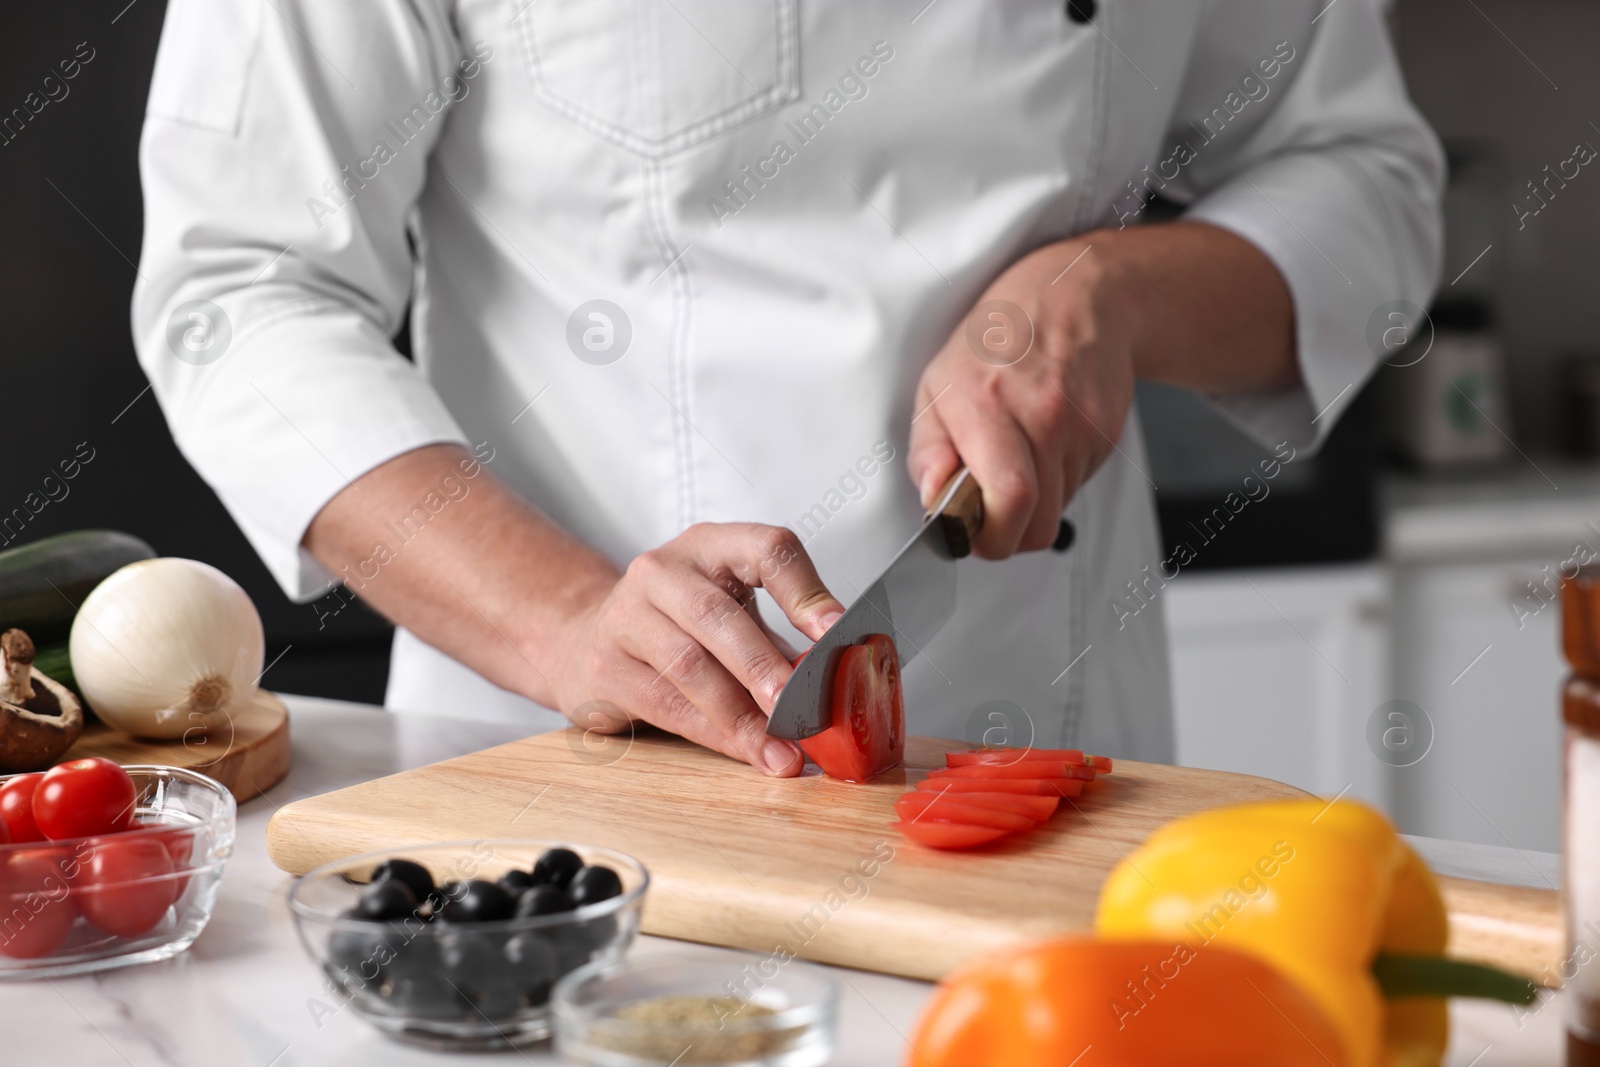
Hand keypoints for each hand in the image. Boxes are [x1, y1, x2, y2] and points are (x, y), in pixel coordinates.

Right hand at [549, 523, 844, 775]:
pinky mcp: (605, 665)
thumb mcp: (732, 610)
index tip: (835, 633)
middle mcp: (663, 570)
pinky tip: (746, 751)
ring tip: (781, 749)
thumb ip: (781, 636)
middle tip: (800, 708)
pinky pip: (666, 704)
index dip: (805, 592)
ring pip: (689, 665)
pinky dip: (714, 734)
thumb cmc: (680, 626)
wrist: (588, 639)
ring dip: (741, 715)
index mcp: (711, 545)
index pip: (766, 549)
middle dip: (764, 666)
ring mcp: (626, 614)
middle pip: (718, 614)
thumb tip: (841, 681)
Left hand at [907, 238, 1134, 558]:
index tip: (973, 535)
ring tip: (1017, 458)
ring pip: (1058, 510)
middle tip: (989, 512)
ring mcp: (1081, 426)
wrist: (1074, 297)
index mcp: (988, 404)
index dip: (991, 537)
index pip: (1009, 499)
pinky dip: (1057, 480)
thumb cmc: (996, 339)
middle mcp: (1042, 416)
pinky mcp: (1107, 434)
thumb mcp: (937, 384)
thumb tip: (933, 497)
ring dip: (1034, 504)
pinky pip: (1077, 486)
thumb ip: (927, 449)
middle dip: (1009, 533)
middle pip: (1038, 523)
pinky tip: (1044, 442)